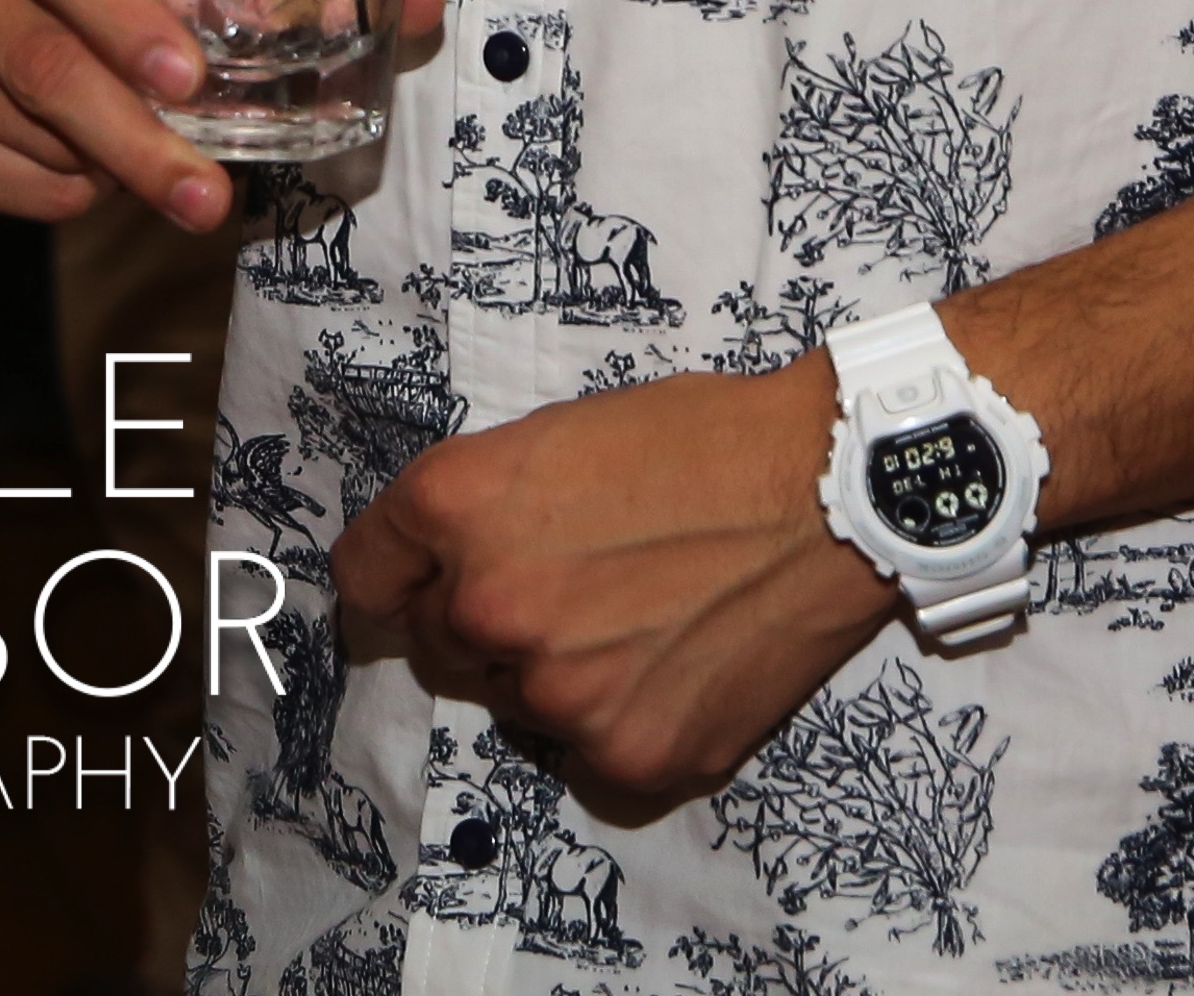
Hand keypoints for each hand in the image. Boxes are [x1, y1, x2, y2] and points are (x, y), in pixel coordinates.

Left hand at [331, 358, 898, 826]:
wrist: (829, 493)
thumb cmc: (702, 443)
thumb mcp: (558, 437)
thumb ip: (480, 510)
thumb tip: (435, 572)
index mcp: (455, 506)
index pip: (364, 578)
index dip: (393, 580)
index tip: (412, 588)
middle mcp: (486, 606)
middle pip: (442, 645)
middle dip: (491, 621)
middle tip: (582, 583)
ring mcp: (556, 693)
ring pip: (518, 702)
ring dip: (560, 674)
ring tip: (648, 618)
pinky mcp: (627, 756)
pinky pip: (589, 755)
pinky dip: (622, 723)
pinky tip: (679, 668)